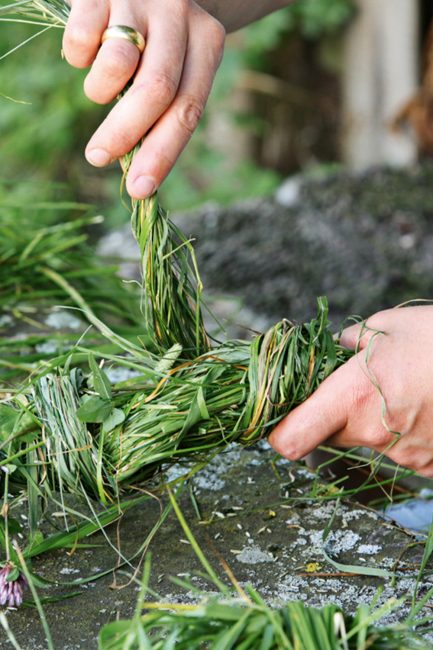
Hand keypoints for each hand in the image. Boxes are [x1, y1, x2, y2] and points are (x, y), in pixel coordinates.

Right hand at [63, 0, 224, 198]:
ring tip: (100, 92)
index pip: (188, 110)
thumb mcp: (177, 69)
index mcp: (208, 43)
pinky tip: (87, 54)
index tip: (139, 188)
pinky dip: (77, 58)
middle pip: (156, 90)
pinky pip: (81, 38)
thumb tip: (140, 176)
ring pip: (117, 63)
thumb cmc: (161, 43)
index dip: (162, 154)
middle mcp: (180, 16)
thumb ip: (165, 111)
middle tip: (98, 157)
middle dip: (124, 134)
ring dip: (99, 92)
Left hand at [269, 305, 432, 476]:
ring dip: (373, 420)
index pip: (290, 438)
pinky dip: (404, 432)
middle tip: (358, 385)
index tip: (278, 416)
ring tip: (404, 388)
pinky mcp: (429, 467)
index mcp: (352, 396)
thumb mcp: (389, 326)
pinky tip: (425, 405)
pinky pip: (400, 451)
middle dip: (332, 413)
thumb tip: (335, 350)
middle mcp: (372, 433)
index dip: (277, 432)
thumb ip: (351, 343)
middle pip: (328, 434)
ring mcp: (404, 455)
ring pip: (367, 441)